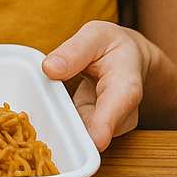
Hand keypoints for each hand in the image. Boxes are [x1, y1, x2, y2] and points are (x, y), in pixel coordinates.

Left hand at [42, 20, 152, 151]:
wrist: (128, 59)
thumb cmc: (112, 46)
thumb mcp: (94, 36)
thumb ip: (74, 50)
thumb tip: (51, 68)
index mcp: (126, 83)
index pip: (118, 106)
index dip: (106, 125)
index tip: (97, 140)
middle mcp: (124, 112)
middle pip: (95, 130)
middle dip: (69, 125)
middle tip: (48, 101)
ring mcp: (112, 126)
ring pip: (82, 135)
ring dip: (63, 121)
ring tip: (58, 92)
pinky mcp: (97, 131)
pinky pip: (76, 133)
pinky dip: (63, 121)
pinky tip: (61, 103)